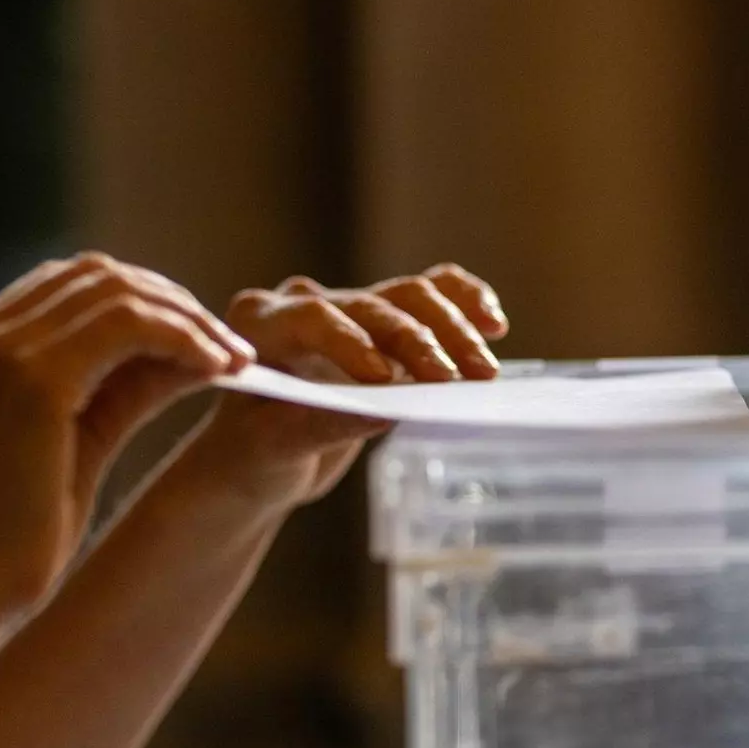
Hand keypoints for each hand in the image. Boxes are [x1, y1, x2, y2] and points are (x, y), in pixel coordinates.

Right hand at [0, 254, 253, 620]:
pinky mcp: (35, 380)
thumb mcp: (82, 437)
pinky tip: (219, 367)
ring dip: (190, 318)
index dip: (147, 300)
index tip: (201, 338)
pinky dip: (185, 335)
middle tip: (229, 345)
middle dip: (174, 302)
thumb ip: (126, 385)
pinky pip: (131, 324)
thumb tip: (194, 350)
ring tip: (235, 358)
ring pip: (120, 292)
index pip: (73, 286)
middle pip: (99, 276)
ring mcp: (5, 352)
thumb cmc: (18, 532)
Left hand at [170, 264, 509, 513]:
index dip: (351, 342)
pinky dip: (466, 303)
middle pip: (375, 306)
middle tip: (455, 381)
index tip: (384, 381)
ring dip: (455, 329)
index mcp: (261, 322)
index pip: (315, 317)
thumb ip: (322, 426)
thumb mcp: (276, 448)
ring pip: (412, 297)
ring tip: (485, 371)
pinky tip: (494, 322)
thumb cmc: (254, 453)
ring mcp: (350, 304)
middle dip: (420, 342)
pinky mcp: (387, 317)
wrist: (262, 455)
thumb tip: (383, 414)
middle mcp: (306, 301)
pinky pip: (434, 292)